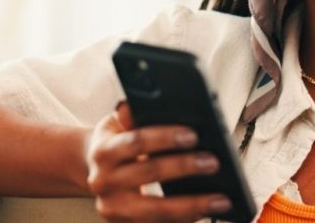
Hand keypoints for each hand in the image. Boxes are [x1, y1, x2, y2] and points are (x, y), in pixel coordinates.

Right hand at [84, 102, 231, 221]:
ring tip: (222, 200)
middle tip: (214, 162)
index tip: (193, 135)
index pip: (136, 141)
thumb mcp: (119, 123)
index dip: (165, 137)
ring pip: (155, 211)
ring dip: (192, 206)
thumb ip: (131, 114)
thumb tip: (140, 103)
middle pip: (148, 173)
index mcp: (103, 151)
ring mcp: (112, 207)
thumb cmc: (117, 141)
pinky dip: (185, 220)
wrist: (92, 170)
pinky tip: (207, 212)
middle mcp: (102, 181)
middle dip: (183, 167)